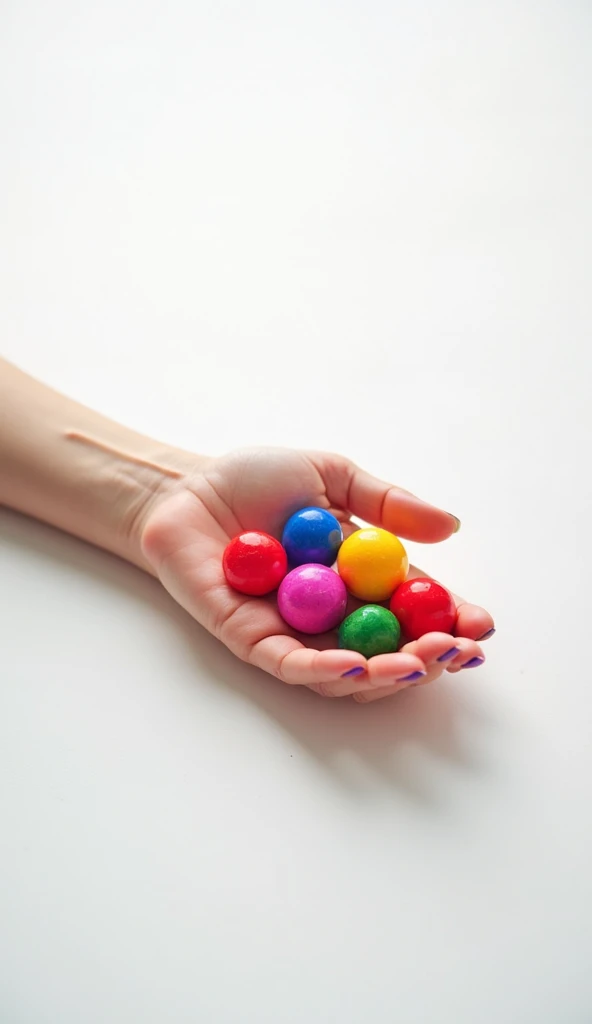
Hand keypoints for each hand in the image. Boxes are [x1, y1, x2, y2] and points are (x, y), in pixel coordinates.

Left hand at [140, 447, 494, 700]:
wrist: (186, 488)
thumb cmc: (255, 480)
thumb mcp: (332, 476)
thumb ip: (387, 503)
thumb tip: (451, 526)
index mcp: (361, 578)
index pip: (416, 608)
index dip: (452, 622)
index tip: (482, 625)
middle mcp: (333, 613)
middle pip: (390, 650)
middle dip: (429, 658)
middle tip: (455, 651)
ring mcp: (293, 632)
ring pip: (347, 672)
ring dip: (385, 674)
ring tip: (415, 663)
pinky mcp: (250, 640)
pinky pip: (291, 666)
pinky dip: (324, 671)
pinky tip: (356, 666)